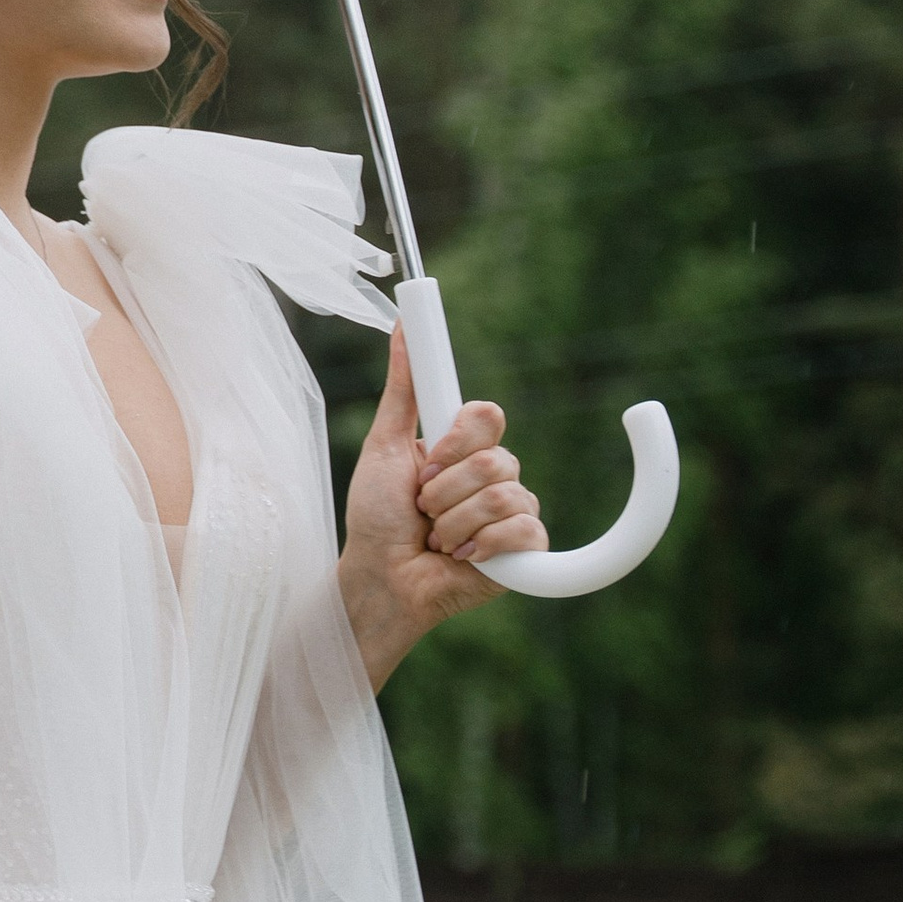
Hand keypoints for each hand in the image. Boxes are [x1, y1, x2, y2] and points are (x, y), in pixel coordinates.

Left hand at [336, 327, 543, 690]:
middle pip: (496, 459)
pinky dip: (484, 546)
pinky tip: (463, 559)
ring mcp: (512, 513)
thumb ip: (402, 388)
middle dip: (444, 490)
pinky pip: (524, 530)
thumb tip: (402, 323)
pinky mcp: (526, 552)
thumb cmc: (376, 517)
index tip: (427, 460)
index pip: (487, 416)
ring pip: (505, 495)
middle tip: (421, 508)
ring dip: (454, 522)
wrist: (380, 578)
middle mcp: (493, 476)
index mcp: (464, 448)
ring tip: (435, 538)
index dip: (457, 441)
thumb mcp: (383, 445)